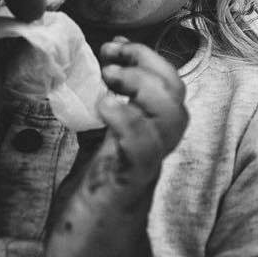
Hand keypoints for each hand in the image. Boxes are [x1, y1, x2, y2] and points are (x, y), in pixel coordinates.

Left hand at [45, 39, 188, 256]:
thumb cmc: (90, 210)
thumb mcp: (92, 155)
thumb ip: (96, 125)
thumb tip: (80, 86)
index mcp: (145, 137)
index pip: (168, 87)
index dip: (148, 58)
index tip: (116, 46)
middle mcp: (152, 150)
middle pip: (178, 95)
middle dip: (149, 62)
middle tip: (113, 57)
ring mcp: (143, 168)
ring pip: (173, 119)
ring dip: (142, 86)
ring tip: (110, 79)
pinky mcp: (127, 187)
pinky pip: (143, 150)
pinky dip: (126, 119)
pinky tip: (103, 107)